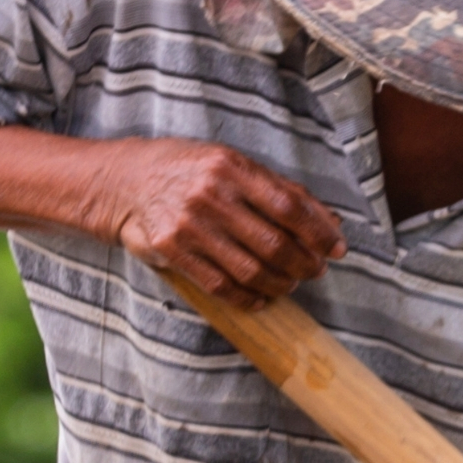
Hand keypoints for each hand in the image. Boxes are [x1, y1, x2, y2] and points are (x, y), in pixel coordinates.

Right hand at [91, 139, 342, 301]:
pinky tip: (261, 298)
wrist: (124, 181)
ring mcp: (190, 225)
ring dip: (280, 283)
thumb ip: (281, 190)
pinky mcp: (172, 250)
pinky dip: (248, 298)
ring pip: (251, 269)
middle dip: (304, 264)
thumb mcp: (232, 164)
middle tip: (315, 270)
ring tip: (290, 283)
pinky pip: (221, 285)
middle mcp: (211, 195)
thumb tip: (330, 221)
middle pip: (274, 243)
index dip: (319, 233)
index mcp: (232, 168)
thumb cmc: (188, 171)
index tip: (337, 249)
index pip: (289, 206)